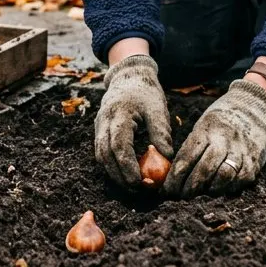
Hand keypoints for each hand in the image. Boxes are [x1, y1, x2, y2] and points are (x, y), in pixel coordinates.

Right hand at [93, 54, 173, 187]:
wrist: (129, 76)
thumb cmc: (146, 93)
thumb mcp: (158, 109)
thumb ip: (160, 132)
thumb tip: (166, 157)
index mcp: (119, 114)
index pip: (119, 146)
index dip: (127, 167)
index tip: (139, 182)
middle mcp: (104, 121)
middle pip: (106, 155)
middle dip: (119, 175)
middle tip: (136, 189)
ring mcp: (99, 125)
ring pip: (100, 155)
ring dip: (113, 173)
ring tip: (131, 186)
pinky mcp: (99, 129)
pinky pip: (101, 151)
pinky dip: (110, 165)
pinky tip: (123, 174)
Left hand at [163, 79, 265, 197]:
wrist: (253, 109)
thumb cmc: (219, 123)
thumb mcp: (201, 127)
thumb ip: (190, 149)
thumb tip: (173, 176)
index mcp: (206, 130)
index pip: (187, 157)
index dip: (175, 177)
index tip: (167, 190)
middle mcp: (224, 140)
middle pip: (205, 169)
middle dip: (190, 187)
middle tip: (182, 196)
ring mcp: (241, 151)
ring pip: (224, 177)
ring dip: (209, 190)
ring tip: (201, 193)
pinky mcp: (254, 161)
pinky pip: (239, 181)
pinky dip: (227, 188)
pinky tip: (219, 188)